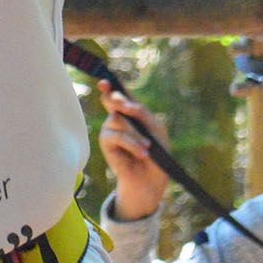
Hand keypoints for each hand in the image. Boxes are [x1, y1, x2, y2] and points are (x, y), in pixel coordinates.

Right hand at [97, 81, 170, 221]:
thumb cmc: (156, 155)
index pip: (121, 94)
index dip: (112, 86)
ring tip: (147, 147)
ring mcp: (110, 129)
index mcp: (131, 112)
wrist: (151, 181)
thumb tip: (127, 107)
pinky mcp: (106, 143)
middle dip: (118, 100)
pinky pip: (116, 136)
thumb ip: (143, 115)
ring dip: (135, 133)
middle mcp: (118, 118)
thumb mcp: (156, 131)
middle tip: (127, 108)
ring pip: (118, 119)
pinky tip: (142, 153)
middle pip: (113, 100)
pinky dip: (131, 144)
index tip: (105, 81)